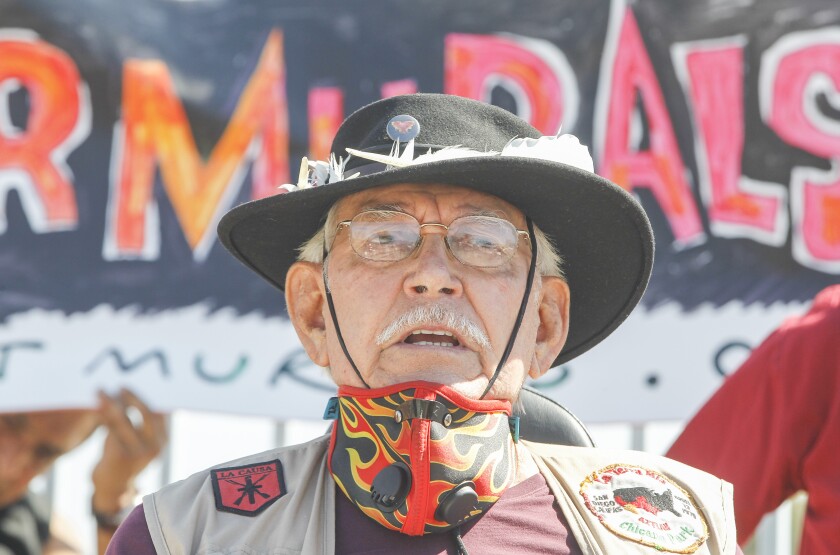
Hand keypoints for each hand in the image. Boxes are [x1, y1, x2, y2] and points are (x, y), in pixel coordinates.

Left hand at [90, 389, 166, 514]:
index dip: (142, 398)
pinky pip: (111, 430)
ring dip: (111, 403)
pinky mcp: (121, 456)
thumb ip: (140, 423)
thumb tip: (127, 395)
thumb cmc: (124, 458)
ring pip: (125, 420)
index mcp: (162, 441)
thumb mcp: (138, 442)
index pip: (156, 413)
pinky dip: (103, 416)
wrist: (113, 488)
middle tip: (119, 387)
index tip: (128, 388)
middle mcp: (155, 447)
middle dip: (132, 398)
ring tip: (100, 392)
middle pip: (145, 414)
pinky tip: (96, 407)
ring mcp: (139, 453)